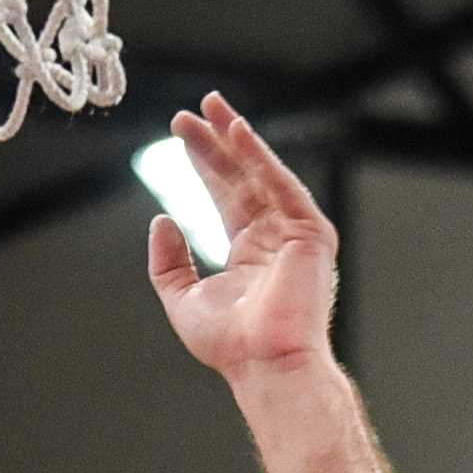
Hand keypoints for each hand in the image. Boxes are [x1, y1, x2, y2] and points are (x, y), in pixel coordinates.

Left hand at [145, 95, 338, 386]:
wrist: (265, 364)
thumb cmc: (231, 344)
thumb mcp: (182, 298)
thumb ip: (168, 261)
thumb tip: (161, 219)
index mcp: (248, 252)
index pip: (224, 196)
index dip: (202, 164)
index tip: (181, 135)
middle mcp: (273, 237)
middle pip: (240, 177)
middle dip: (215, 143)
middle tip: (190, 112)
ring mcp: (295, 232)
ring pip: (260, 174)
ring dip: (235, 138)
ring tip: (211, 107)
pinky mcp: (311, 233)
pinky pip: (282, 184)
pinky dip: (261, 157)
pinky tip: (238, 132)